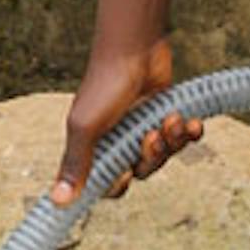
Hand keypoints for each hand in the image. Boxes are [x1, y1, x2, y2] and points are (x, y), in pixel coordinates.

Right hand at [56, 36, 202, 206]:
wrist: (135, 47)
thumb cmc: (104, 84)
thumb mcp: (85, 127)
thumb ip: (75, 164)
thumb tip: (57, 201)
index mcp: (95, 146)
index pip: (108, 184)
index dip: (121, 183)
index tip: (127, 170)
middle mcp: (119, 139)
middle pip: (143, 170)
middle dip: (153, 157)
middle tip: (152, 135)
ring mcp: (142, 127)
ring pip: (164, 155)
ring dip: (172, 141)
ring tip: (172, 119)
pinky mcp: (163, 114)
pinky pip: (182, 138)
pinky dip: (188, 132)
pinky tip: (191, 122)